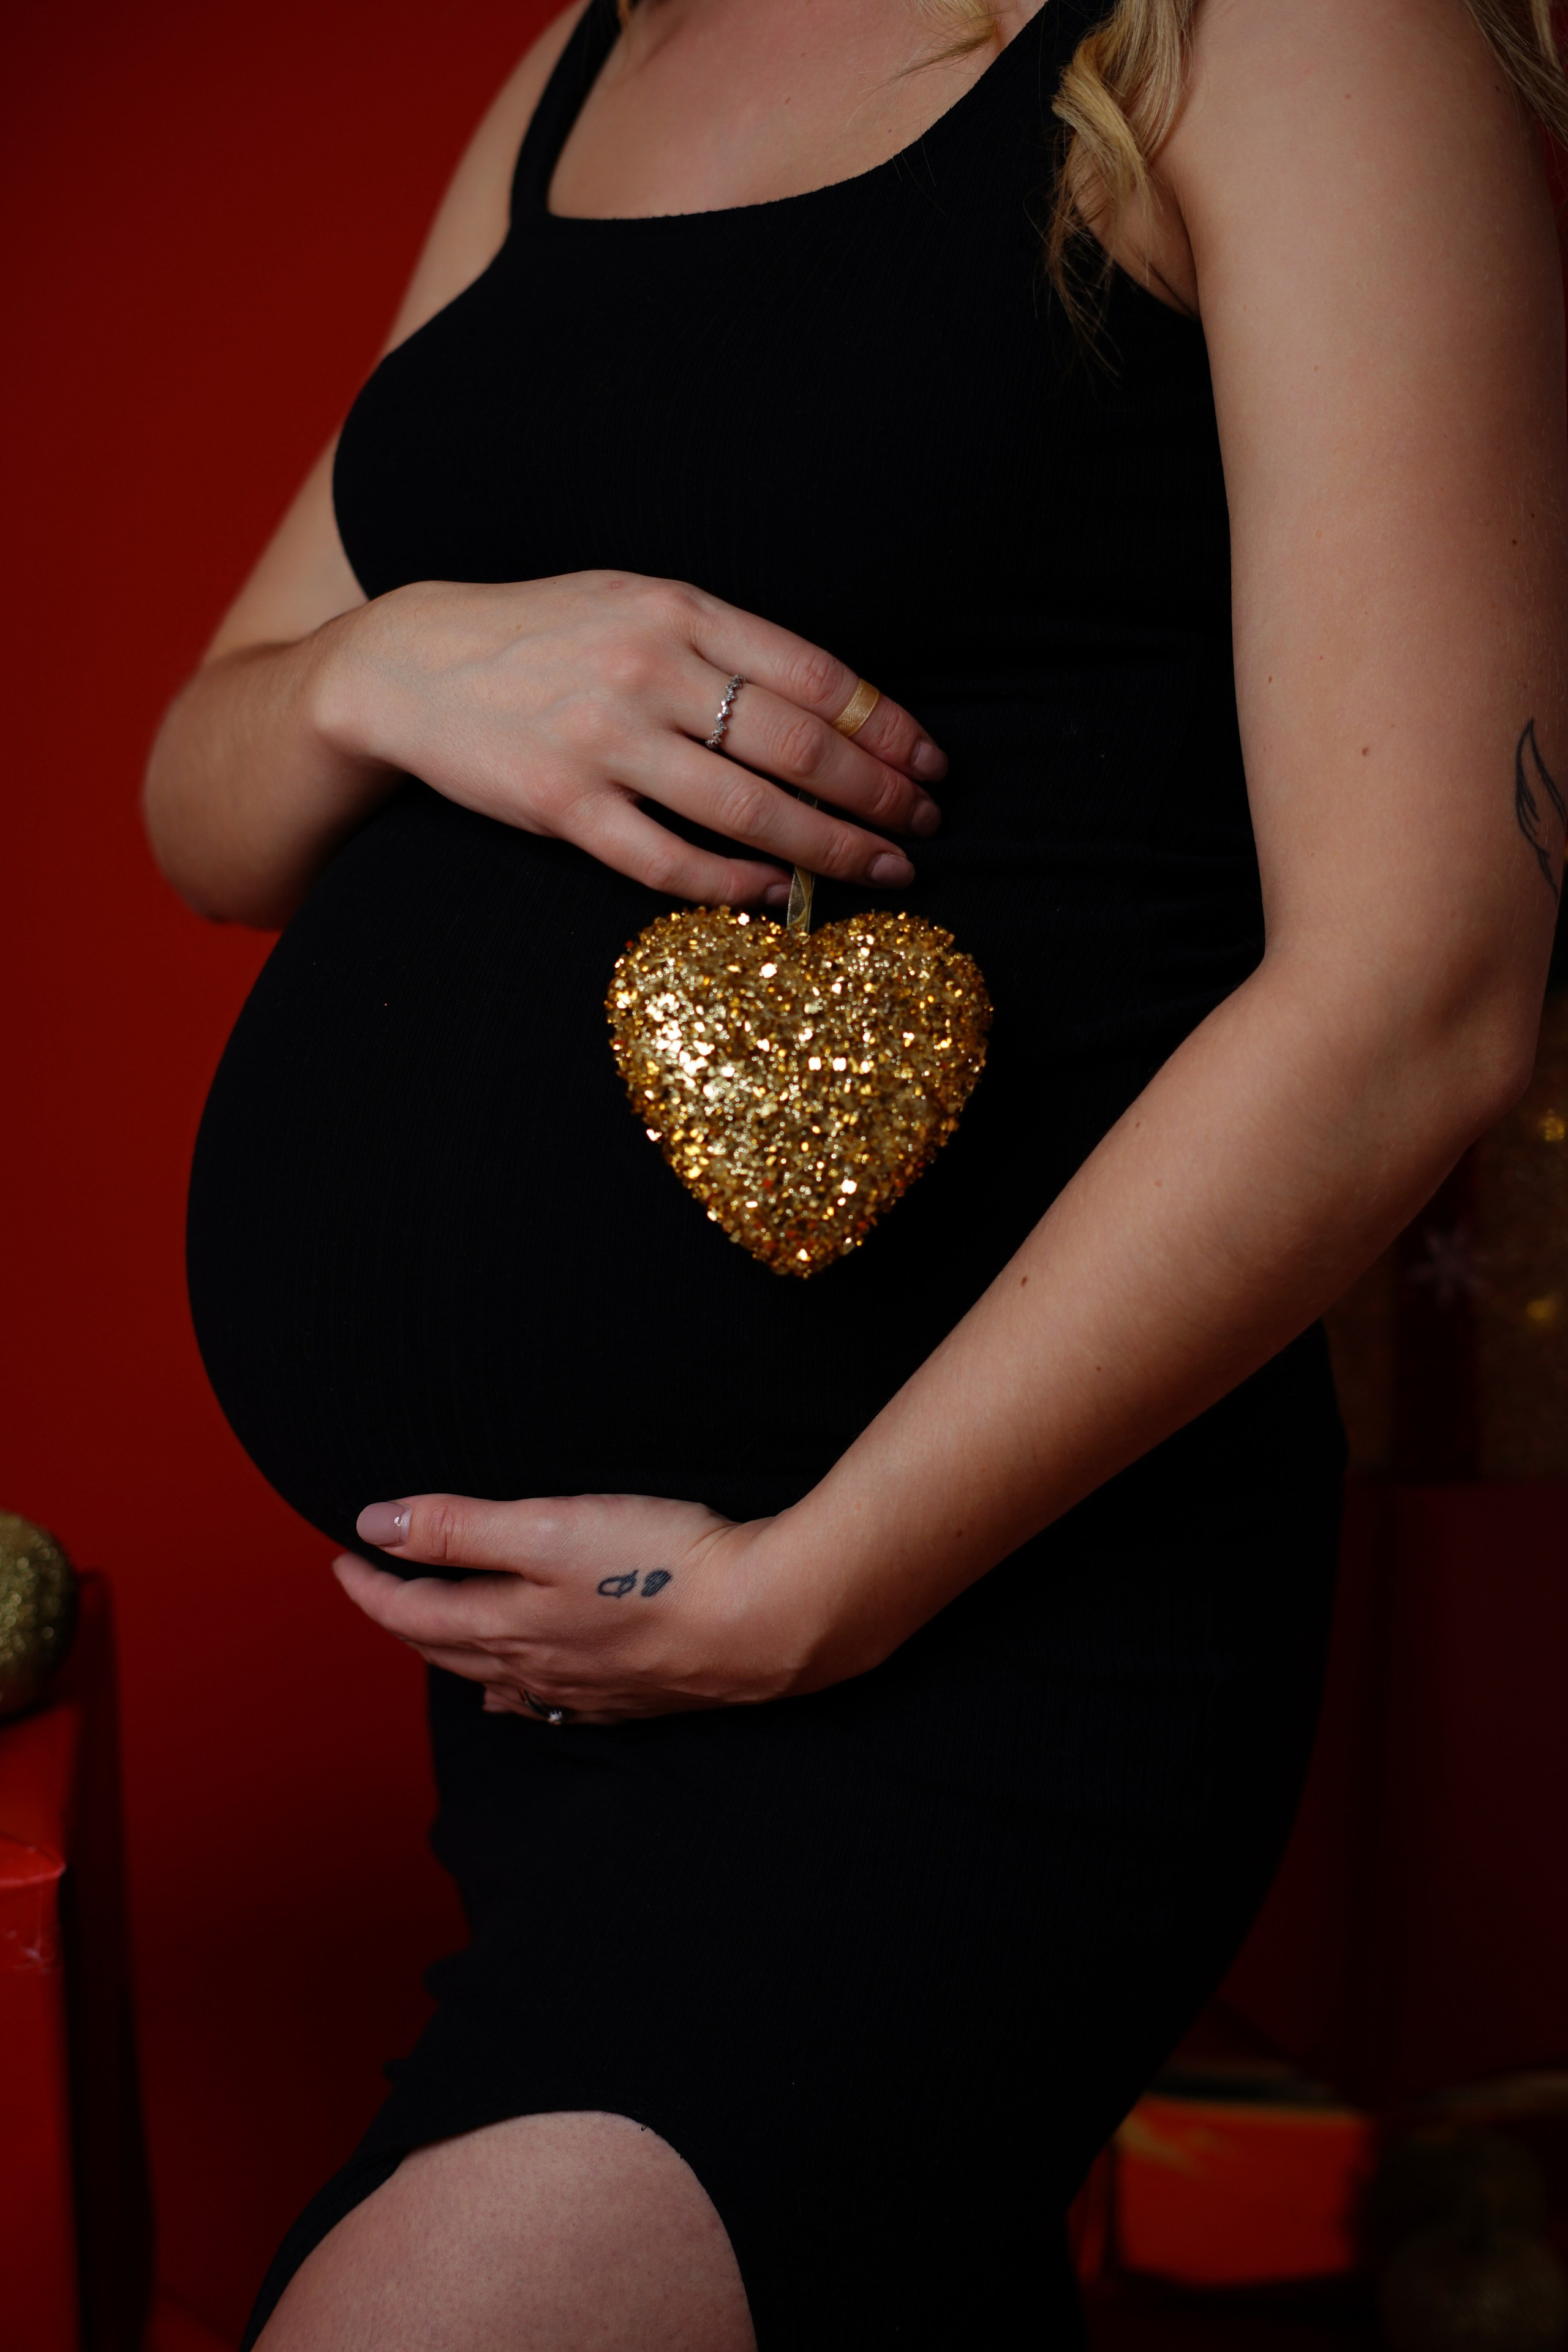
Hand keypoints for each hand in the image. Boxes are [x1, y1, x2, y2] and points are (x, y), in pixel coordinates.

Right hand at [316, 570, 944, 907]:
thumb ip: (722, 643)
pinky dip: (734, 885)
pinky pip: (669, 862)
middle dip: (879, 795)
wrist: (409, 665)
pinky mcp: (564, 808)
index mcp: (678, 608)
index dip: (887, 727)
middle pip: (799, 746)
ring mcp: (605, 742)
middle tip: (926, 828)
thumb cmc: (542, 635)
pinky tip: (777, 898)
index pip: (814, 674)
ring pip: (749, 810)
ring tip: (884, 870)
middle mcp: (649, 670)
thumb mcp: (634, 602)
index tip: (931, 765)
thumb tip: (829, 704)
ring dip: (831, 849)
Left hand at [333, 1490, 808, 1723]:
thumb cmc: (659, 1565)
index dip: (371, 1585)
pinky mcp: (632, 1697)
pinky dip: (520, 1692)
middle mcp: (535, 1668)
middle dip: (404, 1619)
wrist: (761, 1621)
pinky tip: (526, 1693)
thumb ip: (459, 1529)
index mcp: (506, 1625)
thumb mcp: (548, 1527)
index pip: (412, 1612)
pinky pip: (552, 1704)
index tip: (342, 1559)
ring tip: (438, 1641)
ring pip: (497, 1681)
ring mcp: (584, 1689)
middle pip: (448, 1650)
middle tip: (378, 1588)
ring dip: (458, 1659)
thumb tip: (372, 1527)